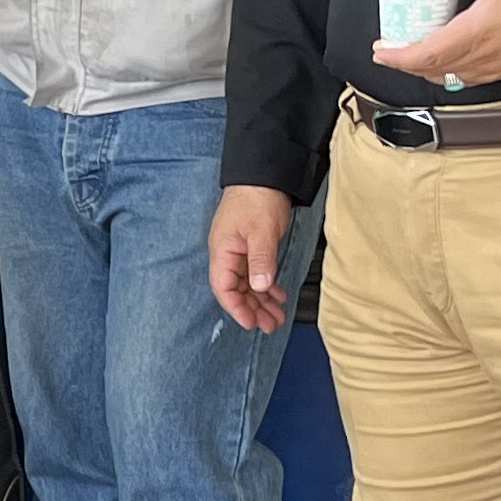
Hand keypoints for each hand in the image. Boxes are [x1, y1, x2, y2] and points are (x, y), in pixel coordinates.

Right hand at [210, 186, 297, 332]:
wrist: (263, 176)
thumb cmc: (257, 199)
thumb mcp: (261, 231)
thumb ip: (260, 260)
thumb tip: (259, 287)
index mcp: (223, 252)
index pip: (224, 288)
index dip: (236, 308)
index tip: (251, 322)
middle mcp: (227, 255)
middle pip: (236, 290)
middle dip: (252, 309)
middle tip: (270, 325)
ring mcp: (239, 251)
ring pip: (247, 284)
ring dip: (261, 301)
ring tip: (276, 316)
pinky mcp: (251, 247)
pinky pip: (256, 273)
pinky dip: (266, 286)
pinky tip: (277, 294)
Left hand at [373, 0, 500, 88]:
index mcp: (474, 33)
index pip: (425, 54)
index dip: (397, 56)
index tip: (380, 51)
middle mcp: (480, 56)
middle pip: (429, 70)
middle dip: (404, 63)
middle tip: (387, 50)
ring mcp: (492, 68)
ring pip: (447, 77)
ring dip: (424, 69)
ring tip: (410, 55)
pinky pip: (466, 79)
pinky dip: (446, 72)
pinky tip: (444, 61)